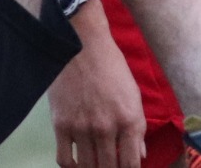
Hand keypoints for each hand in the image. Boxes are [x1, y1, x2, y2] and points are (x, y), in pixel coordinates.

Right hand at [49, 19, 145, 167]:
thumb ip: (137, 127)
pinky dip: (70, 166)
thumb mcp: (133, 95)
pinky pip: (64, 158)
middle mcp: (106, 128)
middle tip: (107, 165)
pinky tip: (75, 162)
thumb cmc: (111, 67)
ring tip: (93, 164)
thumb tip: (140, 153)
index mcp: (130, 121)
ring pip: (87, 167)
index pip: (131, 164)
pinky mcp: (61, 124)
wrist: (82, 44)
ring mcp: (82, 128)